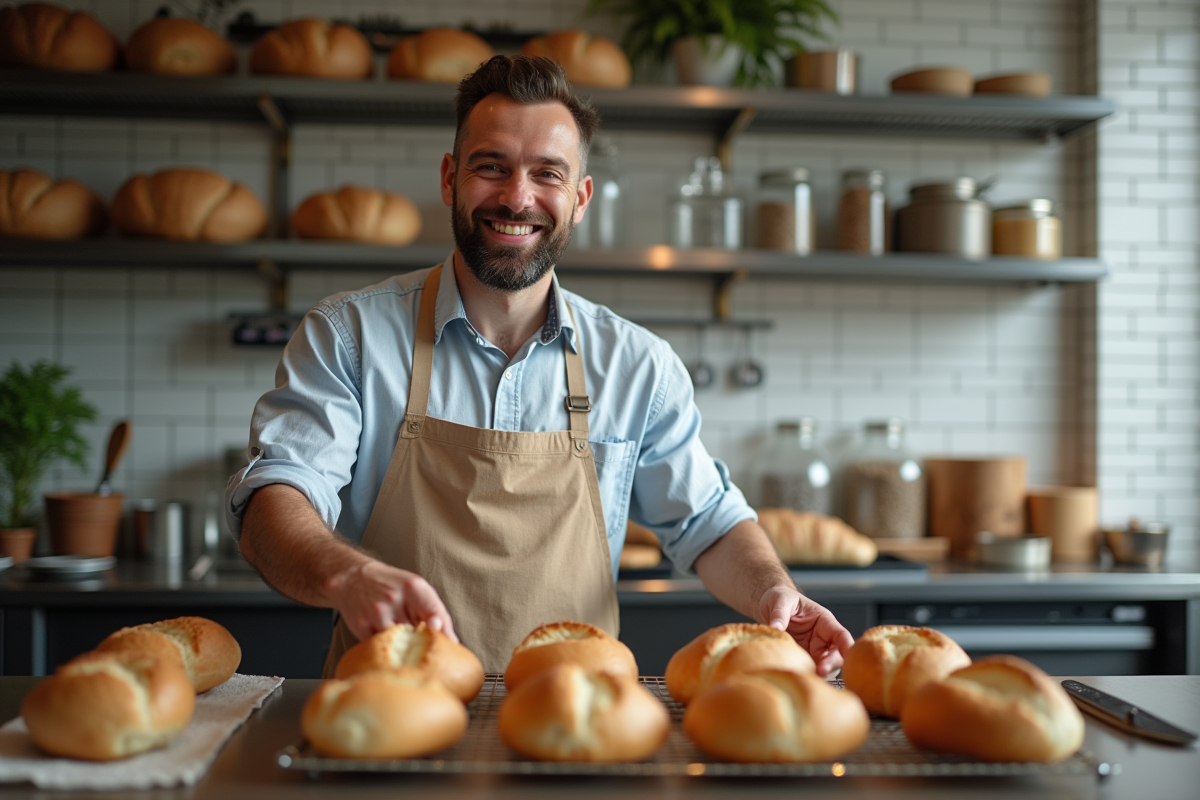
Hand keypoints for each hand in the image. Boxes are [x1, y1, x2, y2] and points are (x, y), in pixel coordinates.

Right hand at [328, 559, 457, 642]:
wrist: (354, 578)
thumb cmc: (392, 585)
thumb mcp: (416, 588)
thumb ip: (434, 610)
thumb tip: (452, 641)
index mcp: (413, 586)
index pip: (435, 613)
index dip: (443, 633)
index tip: (449, 645)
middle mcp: (394, 598)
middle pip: (418, 632)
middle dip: (421, 640)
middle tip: (420, 641)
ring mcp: (377, 612)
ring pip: (399, 642)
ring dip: (403, 645)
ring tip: (399, 635)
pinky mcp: (362, 625)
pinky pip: (380, 645)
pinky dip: (385, 645)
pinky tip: (383, 633)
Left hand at [758, 586, 853, 676]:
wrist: (768, 606)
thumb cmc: (780, 598)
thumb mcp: (780, 600)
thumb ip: (780, 614)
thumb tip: (776, 628)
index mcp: (824, 621)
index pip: (841, 636)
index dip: (847, 648)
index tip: (846, 659)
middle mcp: (823, 638)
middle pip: (837, 656)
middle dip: (831, 665)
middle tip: (819, 671)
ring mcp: (813, 651)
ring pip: (825, 667)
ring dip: (819, 674)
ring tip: (807, 676)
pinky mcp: (803, 659)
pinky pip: (808, 670)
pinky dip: (806, 676)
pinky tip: (798, 677)